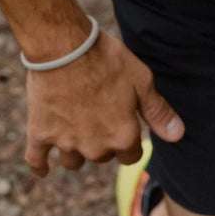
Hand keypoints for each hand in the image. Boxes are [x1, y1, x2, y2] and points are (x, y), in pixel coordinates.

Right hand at [24, 29, 182, 177]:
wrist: (64, 45)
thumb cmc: (106, 58)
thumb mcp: (141, 80)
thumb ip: (158, 112)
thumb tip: (178, 135)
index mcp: (122, 136)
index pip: (130, 155)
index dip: (129, 140)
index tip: (123, 123)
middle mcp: (95, 147)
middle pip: (102, 156)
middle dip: (103, 141)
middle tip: (99, 115)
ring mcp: (66, 142)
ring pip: (73, 161)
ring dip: (76, 150)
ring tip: (76, 130)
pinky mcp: (40, 133)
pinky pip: (36, 160)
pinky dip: (39, 166)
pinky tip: (43, 169)